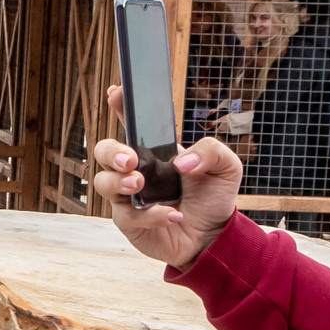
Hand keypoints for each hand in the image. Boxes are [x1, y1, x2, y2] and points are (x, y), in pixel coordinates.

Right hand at [91, 86, 241, 270]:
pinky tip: (173, 215)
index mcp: (154, 150)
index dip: (120, 105)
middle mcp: (135, 169)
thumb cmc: (213, 197)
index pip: (132, 122)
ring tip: (141, 184)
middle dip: (110, 151)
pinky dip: (150, 215)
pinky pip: (127, 216)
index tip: (116, 93)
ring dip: (118, 181)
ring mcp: (128, 196)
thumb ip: (211, 150)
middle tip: (130, 159)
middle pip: (103, 150)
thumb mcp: (226, 167)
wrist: (213, 236)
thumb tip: (181, 163)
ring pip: (103, 182)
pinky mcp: (129, 222)